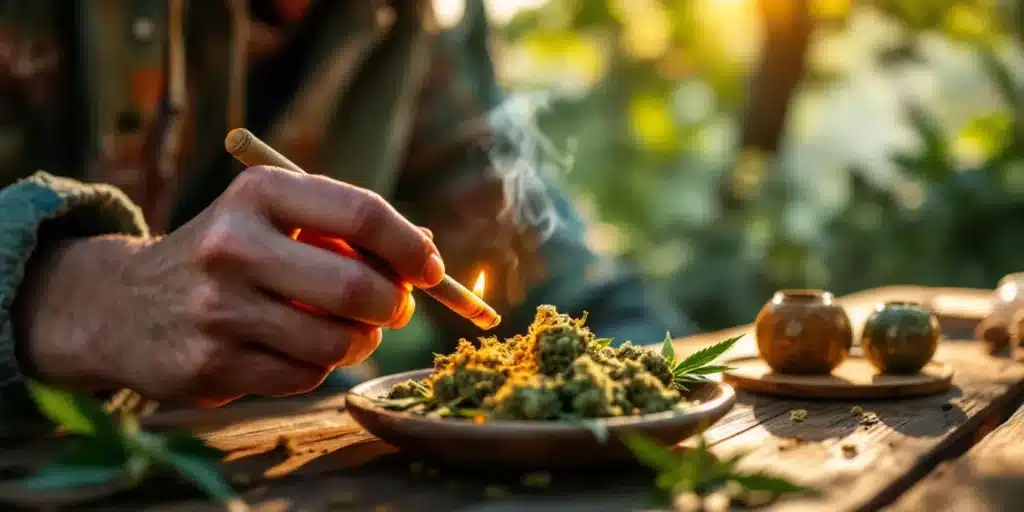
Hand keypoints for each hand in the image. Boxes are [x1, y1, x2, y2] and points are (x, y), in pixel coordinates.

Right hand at [15, 166, 443, 405]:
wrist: (122, 304)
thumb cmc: (228, 253)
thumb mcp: (274, 217)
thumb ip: (348, 228)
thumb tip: (426, 250)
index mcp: (259, 194)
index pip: (363, 214)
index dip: (411, 248)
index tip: (431, 269)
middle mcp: (234, 246)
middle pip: (358, 288)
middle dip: (394, 305)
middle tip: (396, 307)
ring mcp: (219, 310)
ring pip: (338, 343)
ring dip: (359, 342)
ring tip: (345, 329)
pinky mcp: (210, 366)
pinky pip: (305, 377)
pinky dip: (317, 367)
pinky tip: (295, 348)